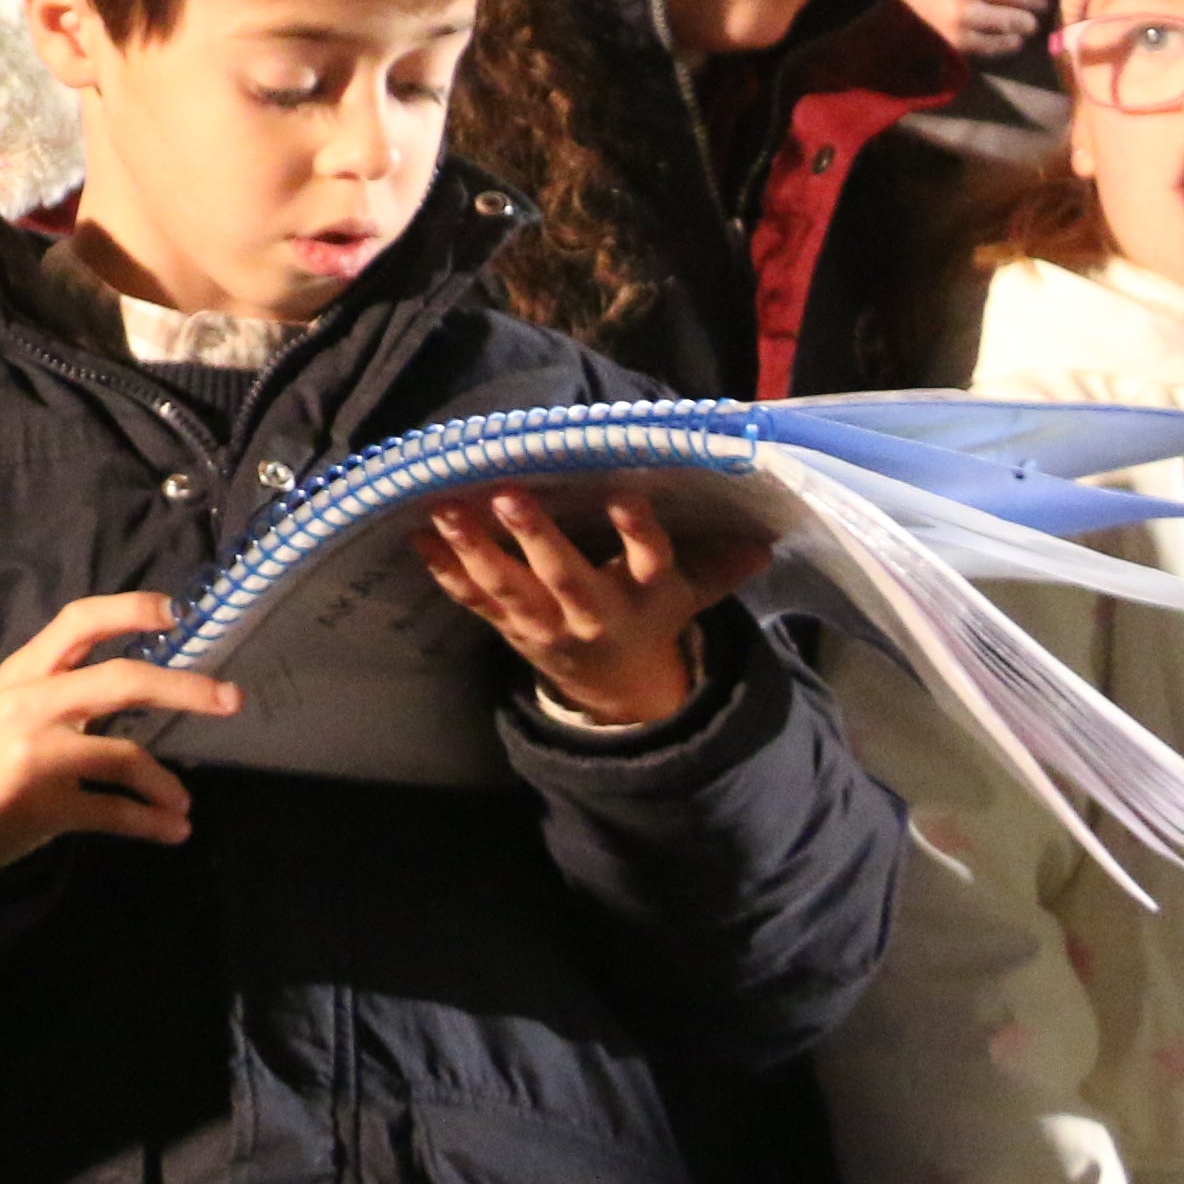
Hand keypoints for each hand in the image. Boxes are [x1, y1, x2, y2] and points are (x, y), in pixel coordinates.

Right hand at [0, 592, 239, 871]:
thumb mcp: (9, 705)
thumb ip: (61, 687)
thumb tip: (143, 681)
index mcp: (23, 672)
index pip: (78, 622)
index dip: (130, 611)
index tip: (178, 612)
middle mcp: (32, 704)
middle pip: (121, 681)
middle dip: (185, 688)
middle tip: (230, 699)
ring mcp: (38, 755)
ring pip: (125, 758)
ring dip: (167, 784)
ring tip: (184, 804)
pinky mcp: (46, 805)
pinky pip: (115, 813)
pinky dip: (152, 824)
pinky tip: (172, 831)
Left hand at [420, 487, 762, 730]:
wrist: (615, 688)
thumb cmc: (649, 615)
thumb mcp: (689, 595)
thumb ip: (718, 566)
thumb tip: (765, 543)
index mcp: (644, 595)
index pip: (648, 561)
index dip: (637, 532)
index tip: (625, 497)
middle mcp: (594, 611)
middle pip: (566, 576)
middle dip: (537, 539)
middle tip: (509, 495)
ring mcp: (547, 624)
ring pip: (509, 588)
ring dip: (474, 549)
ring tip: (445, 509)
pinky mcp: (510, 627)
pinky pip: (474, 601)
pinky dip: (445, 570)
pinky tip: (418, 536)